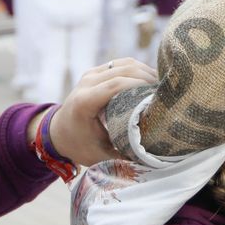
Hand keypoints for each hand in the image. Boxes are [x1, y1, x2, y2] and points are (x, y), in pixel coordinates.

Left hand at [38, 58, 157, 165]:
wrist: (57, 132)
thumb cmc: (79, 146)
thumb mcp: (99, 156)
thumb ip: (122, 157)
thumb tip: (152, 160)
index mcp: (84, 102)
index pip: (115, 85)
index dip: (140, 85)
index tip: (159, 95)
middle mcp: (86, 83)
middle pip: (123, 70)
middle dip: (148, 77)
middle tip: (166, 92)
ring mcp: (90, 75)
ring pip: (124, 64)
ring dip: (145, 71)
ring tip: (161, 87)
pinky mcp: (95, 72)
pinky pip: (121, 64)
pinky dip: (138, 69)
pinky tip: (151, 81)